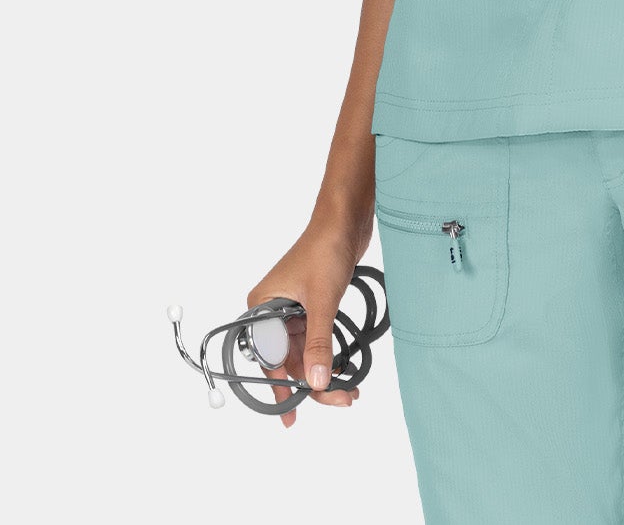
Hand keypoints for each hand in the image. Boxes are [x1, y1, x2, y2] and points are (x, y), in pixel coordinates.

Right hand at [245, 214, 370, 426]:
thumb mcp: (322, 301)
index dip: (279, 389)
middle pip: (288, 360)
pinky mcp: (313, 305)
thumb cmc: (326, 249)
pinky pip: (316, 339)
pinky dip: (328, 355)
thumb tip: (315, 383)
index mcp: (261, 307)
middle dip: (312, 382)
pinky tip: (344, 371)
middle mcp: (272, 310)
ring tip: (349, 391)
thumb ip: (318, 343)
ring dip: (323, 372)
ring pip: (304, 353)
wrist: (346, 218)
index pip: (267, 358)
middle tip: (339, 400)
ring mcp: (293, 309)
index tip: (290, 417)